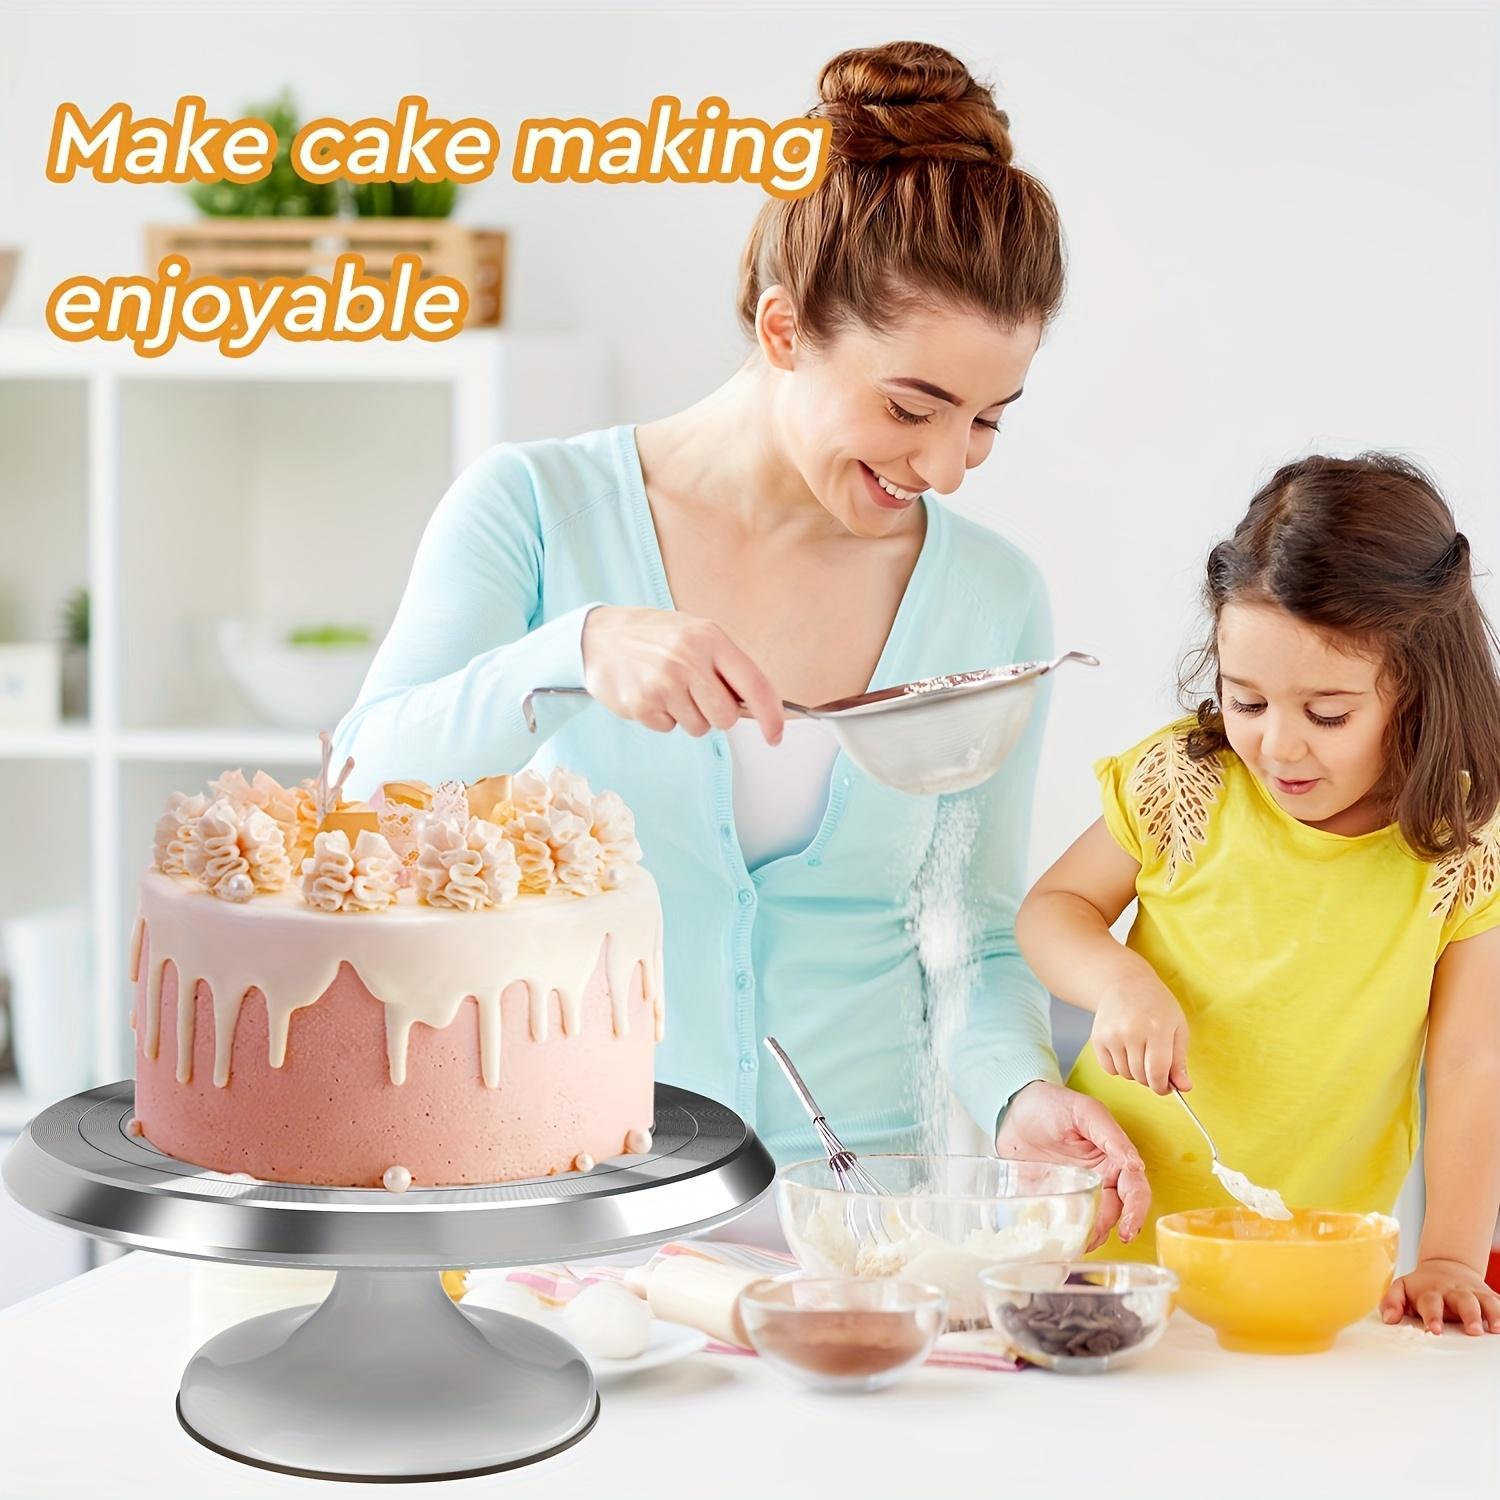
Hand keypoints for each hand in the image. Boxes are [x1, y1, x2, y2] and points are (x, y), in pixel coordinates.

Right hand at [581, 606, 783, 743]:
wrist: (599, 636)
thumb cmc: (657, 637)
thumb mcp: (696, 634)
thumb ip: (726, 665)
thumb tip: (755, 707)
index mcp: (709, 638)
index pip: (754, 684)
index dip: (771, 715)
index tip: (775, 735)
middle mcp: (688, 660)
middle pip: (725, 717)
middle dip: (717, 715)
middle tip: (698, 695)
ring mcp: (662, 684)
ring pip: (698, 728)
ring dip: (688, 716)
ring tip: (669, 689)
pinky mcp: (641, 705)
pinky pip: (669, 729)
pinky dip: (663, 717)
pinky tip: (650, 693)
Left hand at [995, 1081, 1150, 1249]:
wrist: (1011, 1108)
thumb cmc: (1051, 1104)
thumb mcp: (1084, 1111)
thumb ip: (1110, 1135)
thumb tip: (1134, 1164)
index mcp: (1113, 1161)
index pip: (1135, 1191)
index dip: (1136, 1212)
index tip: (1129, 1228)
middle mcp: (1099, 1181)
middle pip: (1115, 1214)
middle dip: (1108, 1230)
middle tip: (1094, 1238)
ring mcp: (1076, 1193)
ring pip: (1092, 1224)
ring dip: (1088, 1237)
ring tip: (1077, 1243)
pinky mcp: (1052, 1201)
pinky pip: (1063, 1224)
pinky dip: (1065, 1235)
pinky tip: (1059, 1240)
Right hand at [1091, 974, 1190, 1093]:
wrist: (1126, 983)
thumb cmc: (1157, 1005)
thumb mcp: (1178, 1029)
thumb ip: (1180, 1061)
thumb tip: (1183, 1088)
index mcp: (1157, 1029)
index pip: (1157, 1072)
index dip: (1162, 1086)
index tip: (1165, 1086)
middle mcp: (1131, 1032)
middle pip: (1141, 1076)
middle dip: (1150, 1079)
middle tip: (1155, 1067)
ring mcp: (1112, 1035)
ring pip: (1125, 1074)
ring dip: (1135, 1073)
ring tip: (1140, 1054)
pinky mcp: (1097, 1038)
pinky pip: (1109, 1069)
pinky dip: (1119, 1068)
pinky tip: (1126, 1052)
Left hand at [1380, 1258, 1499, 1335]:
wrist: (1446, 1266)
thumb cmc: (1422, 1287)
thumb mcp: (1402, 1289)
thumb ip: (1392, 1302)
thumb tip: (1389, 1319)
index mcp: (1431, 1292)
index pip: (1431, 1303)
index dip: (1433, 1316)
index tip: (1435, 1329)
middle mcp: (1454, 1292)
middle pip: (1463, 1301)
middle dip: (1469, 1315)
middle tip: (1473, 1331)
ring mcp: (1473, 1293)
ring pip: (1485, 1301)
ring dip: (1492, 1313)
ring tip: (1494, 1328)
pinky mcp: (1488, 1296)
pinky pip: (1499, 1302)